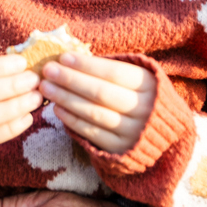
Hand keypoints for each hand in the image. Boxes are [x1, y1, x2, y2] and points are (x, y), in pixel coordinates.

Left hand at [39, 54, 155, 153]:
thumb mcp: (136, 78)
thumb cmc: (139, 96)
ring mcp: (133, 131)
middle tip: (47, 70)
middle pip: (101, 92)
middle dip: (71, 80)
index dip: (87, 65)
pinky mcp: (120, 149)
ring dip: (66, 99)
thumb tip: (71, 58)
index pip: (114, 73)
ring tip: (46, 87)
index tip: (63, 57)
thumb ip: (110, 68)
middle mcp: (145, 109)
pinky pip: (91, 133)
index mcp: (150, 85)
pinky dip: (72, 120)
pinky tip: (57, 108)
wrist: (160, 134)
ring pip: (94, 113)